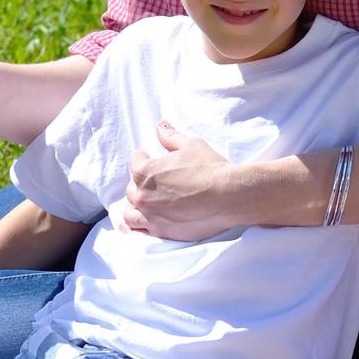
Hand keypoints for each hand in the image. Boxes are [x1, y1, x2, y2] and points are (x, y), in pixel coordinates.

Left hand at [115, 124, 252, 242]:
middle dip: (140, 183)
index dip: (143, 157)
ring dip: (135, 206)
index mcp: (145, 172)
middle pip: (132, 188)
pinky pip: (139, 232)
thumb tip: (160, 126)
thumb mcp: (190, 145)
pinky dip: (137, 227)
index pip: (136, 162)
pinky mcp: (161, 232)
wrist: (228, 196)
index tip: (148, 156)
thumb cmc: (209, 168)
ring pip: (130, 212)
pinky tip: (140, 223)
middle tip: (152, 181)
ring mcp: (150, 216)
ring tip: (143, 203)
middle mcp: (142, 195)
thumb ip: (170, 136)